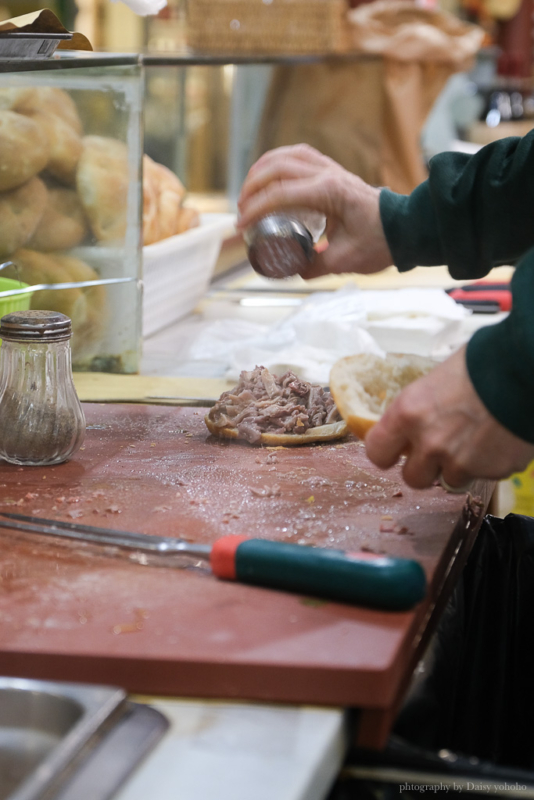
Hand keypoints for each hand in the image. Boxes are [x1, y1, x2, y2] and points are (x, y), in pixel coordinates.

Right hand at [237, 144, 392, 277]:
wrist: (404, 228)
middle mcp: (328, 174)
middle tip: (241, 210)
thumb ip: (313, 266)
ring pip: (286, 156)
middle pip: (277, 168)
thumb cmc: (379, 243)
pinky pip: (298, 155)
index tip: (243, 225)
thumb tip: (290, 267)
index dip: (256, 209)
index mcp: (330, 193)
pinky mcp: (332, 169)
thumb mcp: (343, 261)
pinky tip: (268, 173)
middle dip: (252, 188)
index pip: (281, 194)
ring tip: (248, 191)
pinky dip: (278, 161)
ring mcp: (330, 168)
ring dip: (262, 170)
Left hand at [365, 346, 533, 488]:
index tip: (394, 451)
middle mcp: (430, 443)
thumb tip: (412, 422)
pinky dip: (488, 463)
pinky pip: (483, 476)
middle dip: (424, 467)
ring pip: (450, 480)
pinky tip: (497, 439)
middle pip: (412, 478)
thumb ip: (419, 408)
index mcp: (408, 413)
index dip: (386, 453)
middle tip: (438, 450)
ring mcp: (462, 461)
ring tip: (474, 440)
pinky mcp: (492, 471)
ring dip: (459, 466)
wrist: (526, 368)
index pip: (376, 453)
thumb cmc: (482, 363)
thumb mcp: (435, 379)